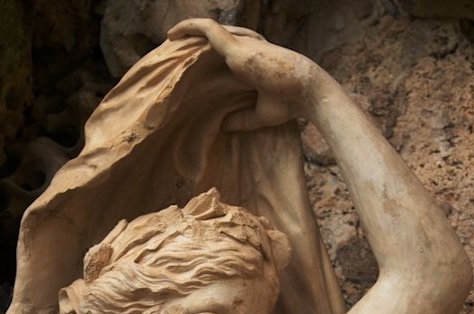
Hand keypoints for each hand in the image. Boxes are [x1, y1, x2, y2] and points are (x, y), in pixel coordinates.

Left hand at [168, 18, 314, 128]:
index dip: (202, 58)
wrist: (306, 92)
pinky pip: (207, 30)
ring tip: (167, 40)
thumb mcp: (260, 115)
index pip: (221, 55)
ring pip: (206, 31)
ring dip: (186, 34)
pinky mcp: (237, 46)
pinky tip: (172, 34)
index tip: (186, 67)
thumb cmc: (289, 103)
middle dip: (190, 44)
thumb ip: (241, 119)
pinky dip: (190, 28)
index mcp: (249, 63)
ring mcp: (241, 45)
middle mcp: (244, 49)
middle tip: (170, 53)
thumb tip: (222, 126)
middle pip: (211, 40)